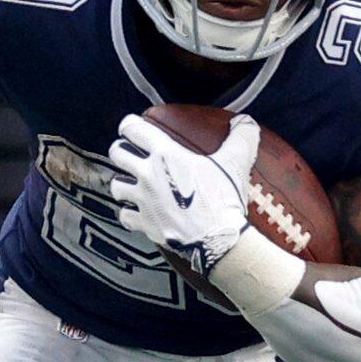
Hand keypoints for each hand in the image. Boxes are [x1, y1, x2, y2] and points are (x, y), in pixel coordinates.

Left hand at [106, 112, 257, 276]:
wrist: (218, 239)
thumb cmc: (224, 199)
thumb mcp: (237, 161)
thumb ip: (241, 136)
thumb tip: (244, 122)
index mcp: (165, 154)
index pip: (132, 128)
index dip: (129, 124)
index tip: (132, 127)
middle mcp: (148, 174)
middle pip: (117, 153)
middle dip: (121, 150)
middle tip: (130, 153)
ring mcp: (143, 200)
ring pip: (116, 185)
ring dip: (122, 182)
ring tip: (131, 184)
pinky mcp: (144, 223)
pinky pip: (125, 215)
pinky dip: (129, 213)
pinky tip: (138, 212)